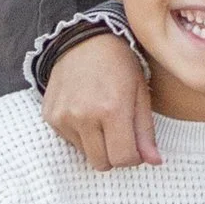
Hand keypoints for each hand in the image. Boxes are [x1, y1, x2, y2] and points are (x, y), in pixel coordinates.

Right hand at [44, 31, 159, 169]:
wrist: (84, 40)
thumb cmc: (119, 63)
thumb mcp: (140, 93)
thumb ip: (146, 131)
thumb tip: (154, 162)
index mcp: (112, 110)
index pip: (123, 158)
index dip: (134, 158)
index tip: (137, 147)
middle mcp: (84, 117)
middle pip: (102, 163)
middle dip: (116, 155)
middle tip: (121, 134)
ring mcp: (63, 118)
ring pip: (86, 155)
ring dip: (98, 145)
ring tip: (103, 118)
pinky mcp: (50, 117)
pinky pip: (70, 142)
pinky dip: (82, 135)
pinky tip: (87, 112)